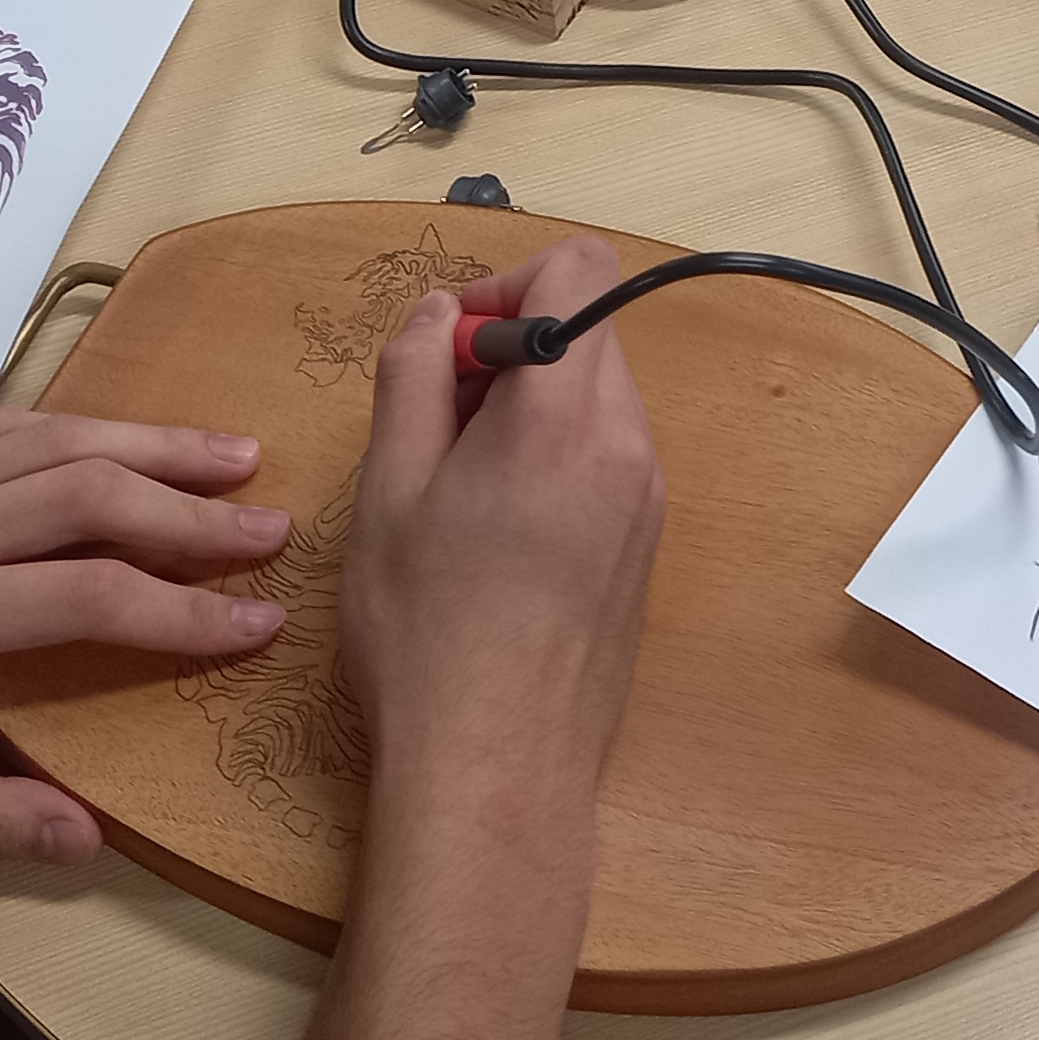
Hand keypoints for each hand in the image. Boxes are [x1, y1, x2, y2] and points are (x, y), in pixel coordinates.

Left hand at [0, 411, 292, 861]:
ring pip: (50, 439)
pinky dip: (78, 426)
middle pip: (84, 493)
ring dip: (147, 444)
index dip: (184, 609)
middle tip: (272, 525)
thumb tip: (95, 839)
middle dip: (189, 508)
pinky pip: (1, 427)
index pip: (87, 594)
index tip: (260, 623)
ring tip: (232, 456)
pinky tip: (126, 440)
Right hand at [345, 239, 664, 821]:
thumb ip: (413, 376)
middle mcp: (629, 444)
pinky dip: (554, 456)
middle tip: (436, 425)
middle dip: (509, 349)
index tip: (447, 351)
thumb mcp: (389, 489)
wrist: (497, 769)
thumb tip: (438, 311)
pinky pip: (606, 456)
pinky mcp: (646, 546)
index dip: (504, 284)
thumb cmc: (425, 631)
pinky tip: (495, 532)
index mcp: (567, 415)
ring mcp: (649, 498)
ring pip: (596, 396)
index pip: (579, 270)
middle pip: (588, 331)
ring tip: (457, 489)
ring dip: (529, 407)